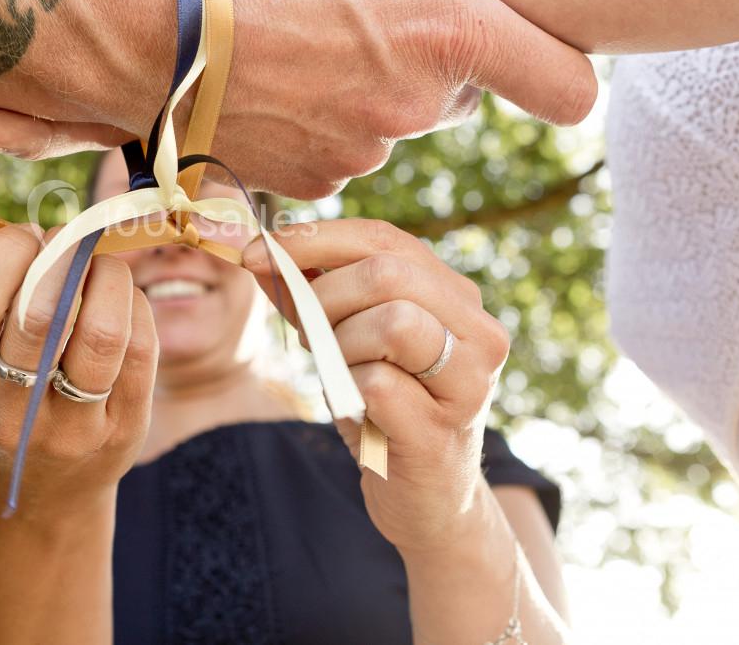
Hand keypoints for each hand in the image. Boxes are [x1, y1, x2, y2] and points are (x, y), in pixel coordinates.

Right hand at [0, 0, 595, 197]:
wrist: (148, 31)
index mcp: (448, 28)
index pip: (567, 88)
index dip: (566, 76)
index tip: (549, 67)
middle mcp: (416, 103)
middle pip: (456, 98)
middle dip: (425, 68)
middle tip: (364, 26)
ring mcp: (363, 149)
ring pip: (390, 125)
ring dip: (364, 97)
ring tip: (301, 51)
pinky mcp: (311, 180)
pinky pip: (337, 155)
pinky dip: (317, 128)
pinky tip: (273, 88)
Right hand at [0, 225, 157, 516]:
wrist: (48, 490)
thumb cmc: (10, 394)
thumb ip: (1, 296)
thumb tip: (51, 230)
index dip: (3, 255)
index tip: (25, 238)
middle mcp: (10, 414)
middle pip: (41, 316)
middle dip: (64, 256)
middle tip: (70, 239)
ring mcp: (70, 429)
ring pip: (103, 331)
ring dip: (109, 275)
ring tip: (101, 264)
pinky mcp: (123, 430)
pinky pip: (142, 348)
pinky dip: (137, 305)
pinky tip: (124, 299)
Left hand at [242, 219, 510, 554]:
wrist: (425, 500)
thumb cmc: (385, 409)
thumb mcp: (347, 339)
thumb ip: (309, 294)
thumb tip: (260, 252)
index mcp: (456, 296)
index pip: (383, 238)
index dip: (314, 239)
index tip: (258, 252)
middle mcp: (479, 330)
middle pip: (388, 273)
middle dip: (323, 296)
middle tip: (305, 331)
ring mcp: (470, 381)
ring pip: (392, 322)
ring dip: (341, 345)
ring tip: (341, 372)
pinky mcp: (443, 428)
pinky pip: (376, 384)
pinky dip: (348, 391)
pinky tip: (357, 409)